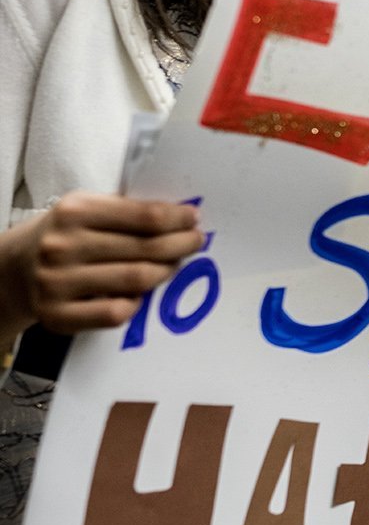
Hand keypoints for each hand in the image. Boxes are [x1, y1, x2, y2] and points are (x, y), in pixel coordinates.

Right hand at [0, 193, 202, 343]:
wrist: (13, 268)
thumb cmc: (66, 235)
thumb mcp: (88, 209)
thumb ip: (129, 211)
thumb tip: (184, 218)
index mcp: (75, 212)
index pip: (145, 216)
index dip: (178, 219)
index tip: (194, 219)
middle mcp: (63, 246)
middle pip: (146, 249)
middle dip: (181, 245)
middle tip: (195, 243)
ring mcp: (58, 283)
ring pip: (136, 280)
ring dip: (165, 273)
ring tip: (173, 265)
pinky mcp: (57, 315)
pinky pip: (115, 314)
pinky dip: (136, 304)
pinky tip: (140, 294)